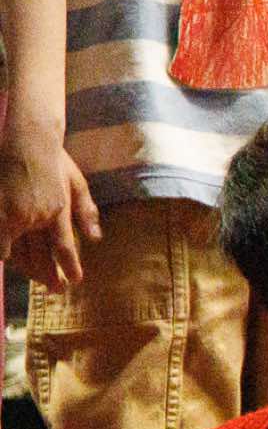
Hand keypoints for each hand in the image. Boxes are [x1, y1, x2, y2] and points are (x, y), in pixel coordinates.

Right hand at [0, 129, 98, 289]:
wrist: (25, 139)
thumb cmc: (52, 160)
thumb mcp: (76, 182)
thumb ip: (86, 211)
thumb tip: (96, 238)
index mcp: (57, 210)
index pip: (64, 247)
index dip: (69, 267)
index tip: (75, 281)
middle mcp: (34, 216)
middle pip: (40, 256)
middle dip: (47, 275)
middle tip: (55, 289)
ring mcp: (12, 215)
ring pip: (17, 252)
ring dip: (27, 269)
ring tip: (38, 278)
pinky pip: (2, 242)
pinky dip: (7, 253)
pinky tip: (12, 259)